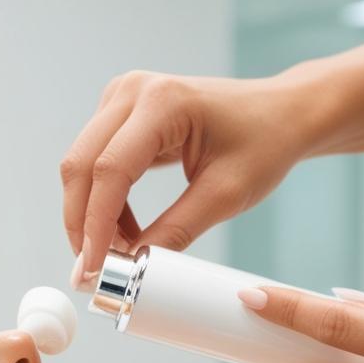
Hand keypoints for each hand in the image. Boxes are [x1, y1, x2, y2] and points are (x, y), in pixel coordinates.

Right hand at [60, 70, 331, 288]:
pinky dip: (104, 201)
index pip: (110, 171)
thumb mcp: (224, 195)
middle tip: (93, 270)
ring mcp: (123, 97)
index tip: (95, 269)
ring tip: (118, 253)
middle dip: (82, 223)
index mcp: (163, 102)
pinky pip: (97, 161)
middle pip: (82, 166)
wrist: (281, 113)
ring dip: (91, 215)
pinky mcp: (121, 112)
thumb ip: (175, 231)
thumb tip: (132, 267)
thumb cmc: (264, 143)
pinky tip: (126, 230)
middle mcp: (133, 91)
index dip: (96, 226)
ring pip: (83, 166)